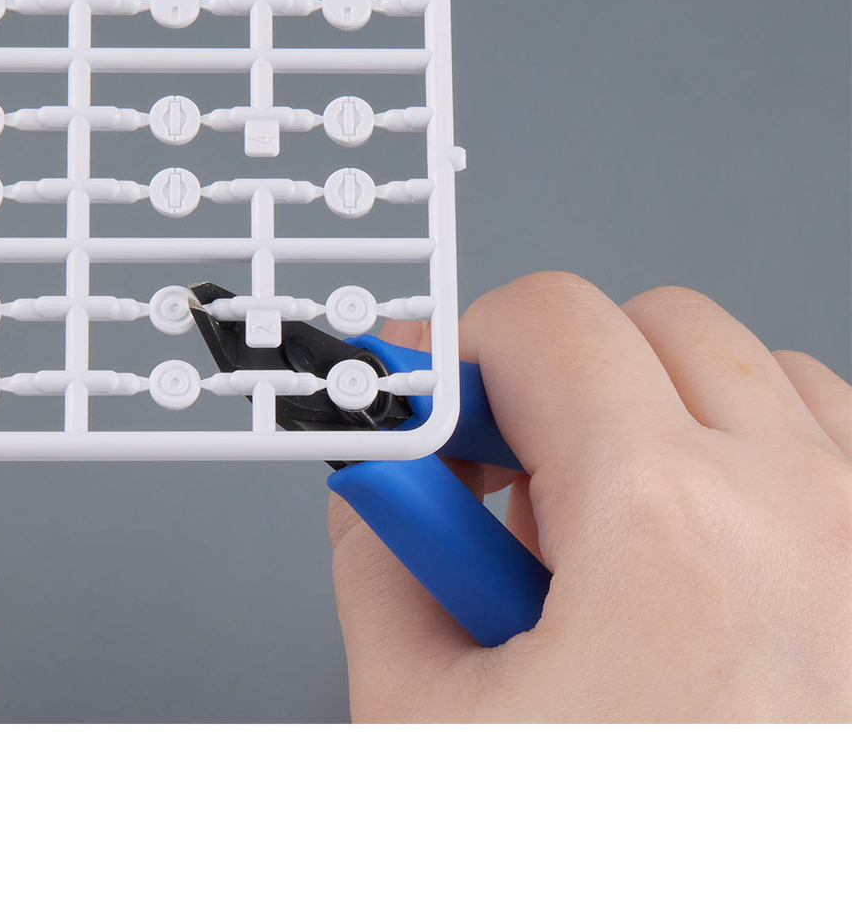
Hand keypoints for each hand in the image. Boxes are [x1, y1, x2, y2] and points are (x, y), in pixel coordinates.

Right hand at [328, 273, 850, 721]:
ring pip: (754, 370)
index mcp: (665, 529)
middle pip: (651, 324)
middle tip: (507, 483)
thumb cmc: (603, 880)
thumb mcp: (423, 720)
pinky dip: (755, 456)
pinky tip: (699, 552)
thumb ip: (381, 558)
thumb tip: (383, 483)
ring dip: (662, 414)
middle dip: (556, 382)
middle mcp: (797, 516)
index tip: (437, 405)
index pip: (547, 320)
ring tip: (609, 534)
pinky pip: (833, 440)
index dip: (464, 352)